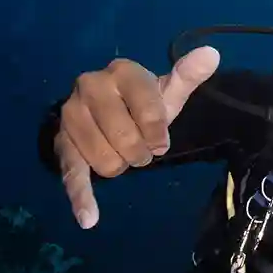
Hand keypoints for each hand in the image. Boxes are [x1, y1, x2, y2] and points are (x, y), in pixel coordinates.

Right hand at [56, 46, 219, 228]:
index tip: (161, 140)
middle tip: (140, 149)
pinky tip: (89, 218)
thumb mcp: (166, 91)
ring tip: (121, 153)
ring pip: (104, 159)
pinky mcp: (60, 142)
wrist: (102, 109)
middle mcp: (90, 85)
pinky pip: (71, 173)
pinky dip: (81, 198)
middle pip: (125, 137)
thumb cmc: (142, 102)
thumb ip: (188, 75)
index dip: (159, 133)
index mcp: (122, 71)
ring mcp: (71, 114)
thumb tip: (212, 54)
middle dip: (139, 151)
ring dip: (120, 165)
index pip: (149, 111)